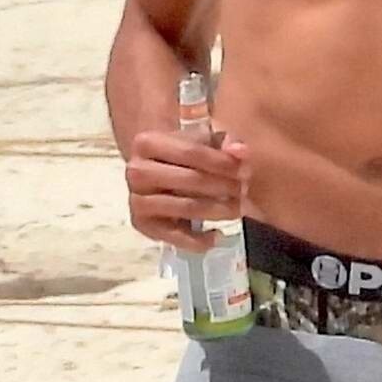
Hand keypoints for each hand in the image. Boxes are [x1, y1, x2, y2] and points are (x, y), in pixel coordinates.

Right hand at [126, 128, 250, 253]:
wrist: (156, 170)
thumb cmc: (184, 154)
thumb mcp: (204, 141)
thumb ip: (226, 142)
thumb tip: (241, 151)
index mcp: (147, 142)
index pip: (192, 152)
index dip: (222, 162)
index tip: (245, 169)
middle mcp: (136, 171)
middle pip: (189, 180)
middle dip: (223, 186)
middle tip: (245, 190)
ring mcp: (137, 199)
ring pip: (185, 207)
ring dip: (217, 210)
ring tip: (238, 208)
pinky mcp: (142, 223)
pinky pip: (174, 236)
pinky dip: (198, 240)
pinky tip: (217, 235)